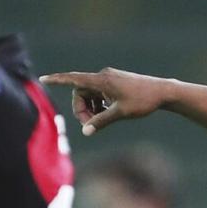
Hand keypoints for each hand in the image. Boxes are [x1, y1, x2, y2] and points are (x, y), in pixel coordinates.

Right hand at [40, 68, 170, 135]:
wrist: (163, 92)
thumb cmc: (143, 101)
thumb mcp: (120, 113)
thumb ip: (101, 122)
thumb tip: (86, 131)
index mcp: (103, 80)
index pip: (75, 79)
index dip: (58, 80)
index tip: (43, 79)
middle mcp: (104, 76)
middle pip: (81, 92)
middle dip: (82, 109)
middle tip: (91, 125)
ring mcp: (109, 79)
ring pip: (90, 94)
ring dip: (91, 108)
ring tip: (102, 120)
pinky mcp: (115, 83)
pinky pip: (99, 94)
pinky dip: (99, 105)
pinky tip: (109, 113)